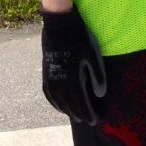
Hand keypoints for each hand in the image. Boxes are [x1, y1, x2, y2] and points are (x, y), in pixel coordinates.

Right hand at [41, 4, 106, 124]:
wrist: (58, 24)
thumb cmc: (79, 37)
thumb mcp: (92, 54)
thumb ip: (97, 75)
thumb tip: (100, 94)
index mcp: (72, 80)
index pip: (81, 105)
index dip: (89, 114)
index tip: (95, 121)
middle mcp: (59, 84)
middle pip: (70, 106)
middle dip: (80, 114)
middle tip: (88, 120)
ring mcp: (50, 80)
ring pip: (58, 103)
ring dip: (67, 111)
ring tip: (76, 114)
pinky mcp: (45, 74)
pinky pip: (49, 96)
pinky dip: (55, 103)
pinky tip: (59, 104)